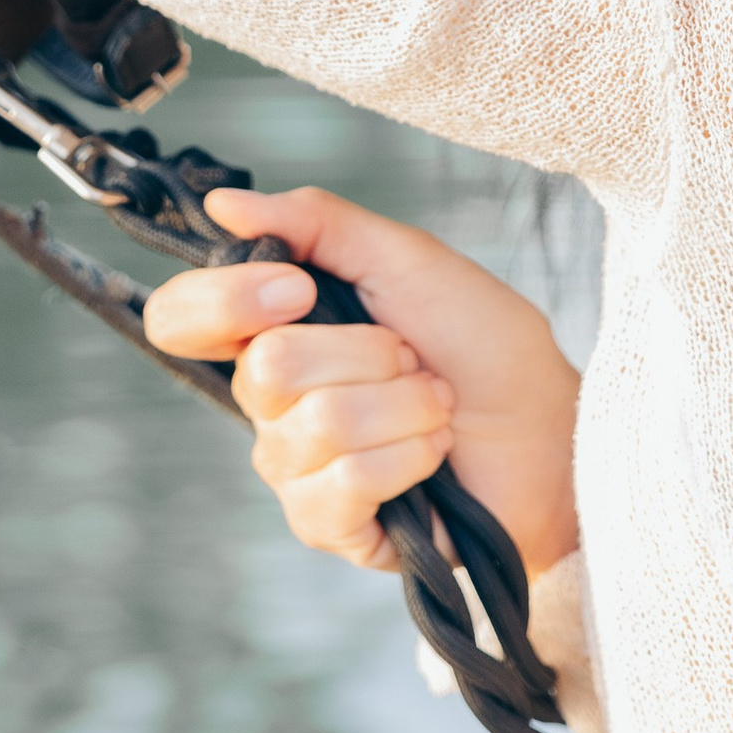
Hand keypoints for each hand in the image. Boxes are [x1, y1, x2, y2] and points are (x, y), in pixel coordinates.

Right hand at [142, 182, 581, 576]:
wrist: (551, 426)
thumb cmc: (482, 342)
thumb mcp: (406, 258)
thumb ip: (315, 223)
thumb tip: (223, 206)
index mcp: (277, 327)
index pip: (182, 319)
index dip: (227, 300)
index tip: (300, 289)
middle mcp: (271, 401)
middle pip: (265, 370)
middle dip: (367, 354)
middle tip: (412, 357)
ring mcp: (295, 468)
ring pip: (313, 426)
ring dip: (402, 407)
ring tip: (435, 407)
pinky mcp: (329, 526)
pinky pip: (339, 485)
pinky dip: (406, 459)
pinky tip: (431, 460)